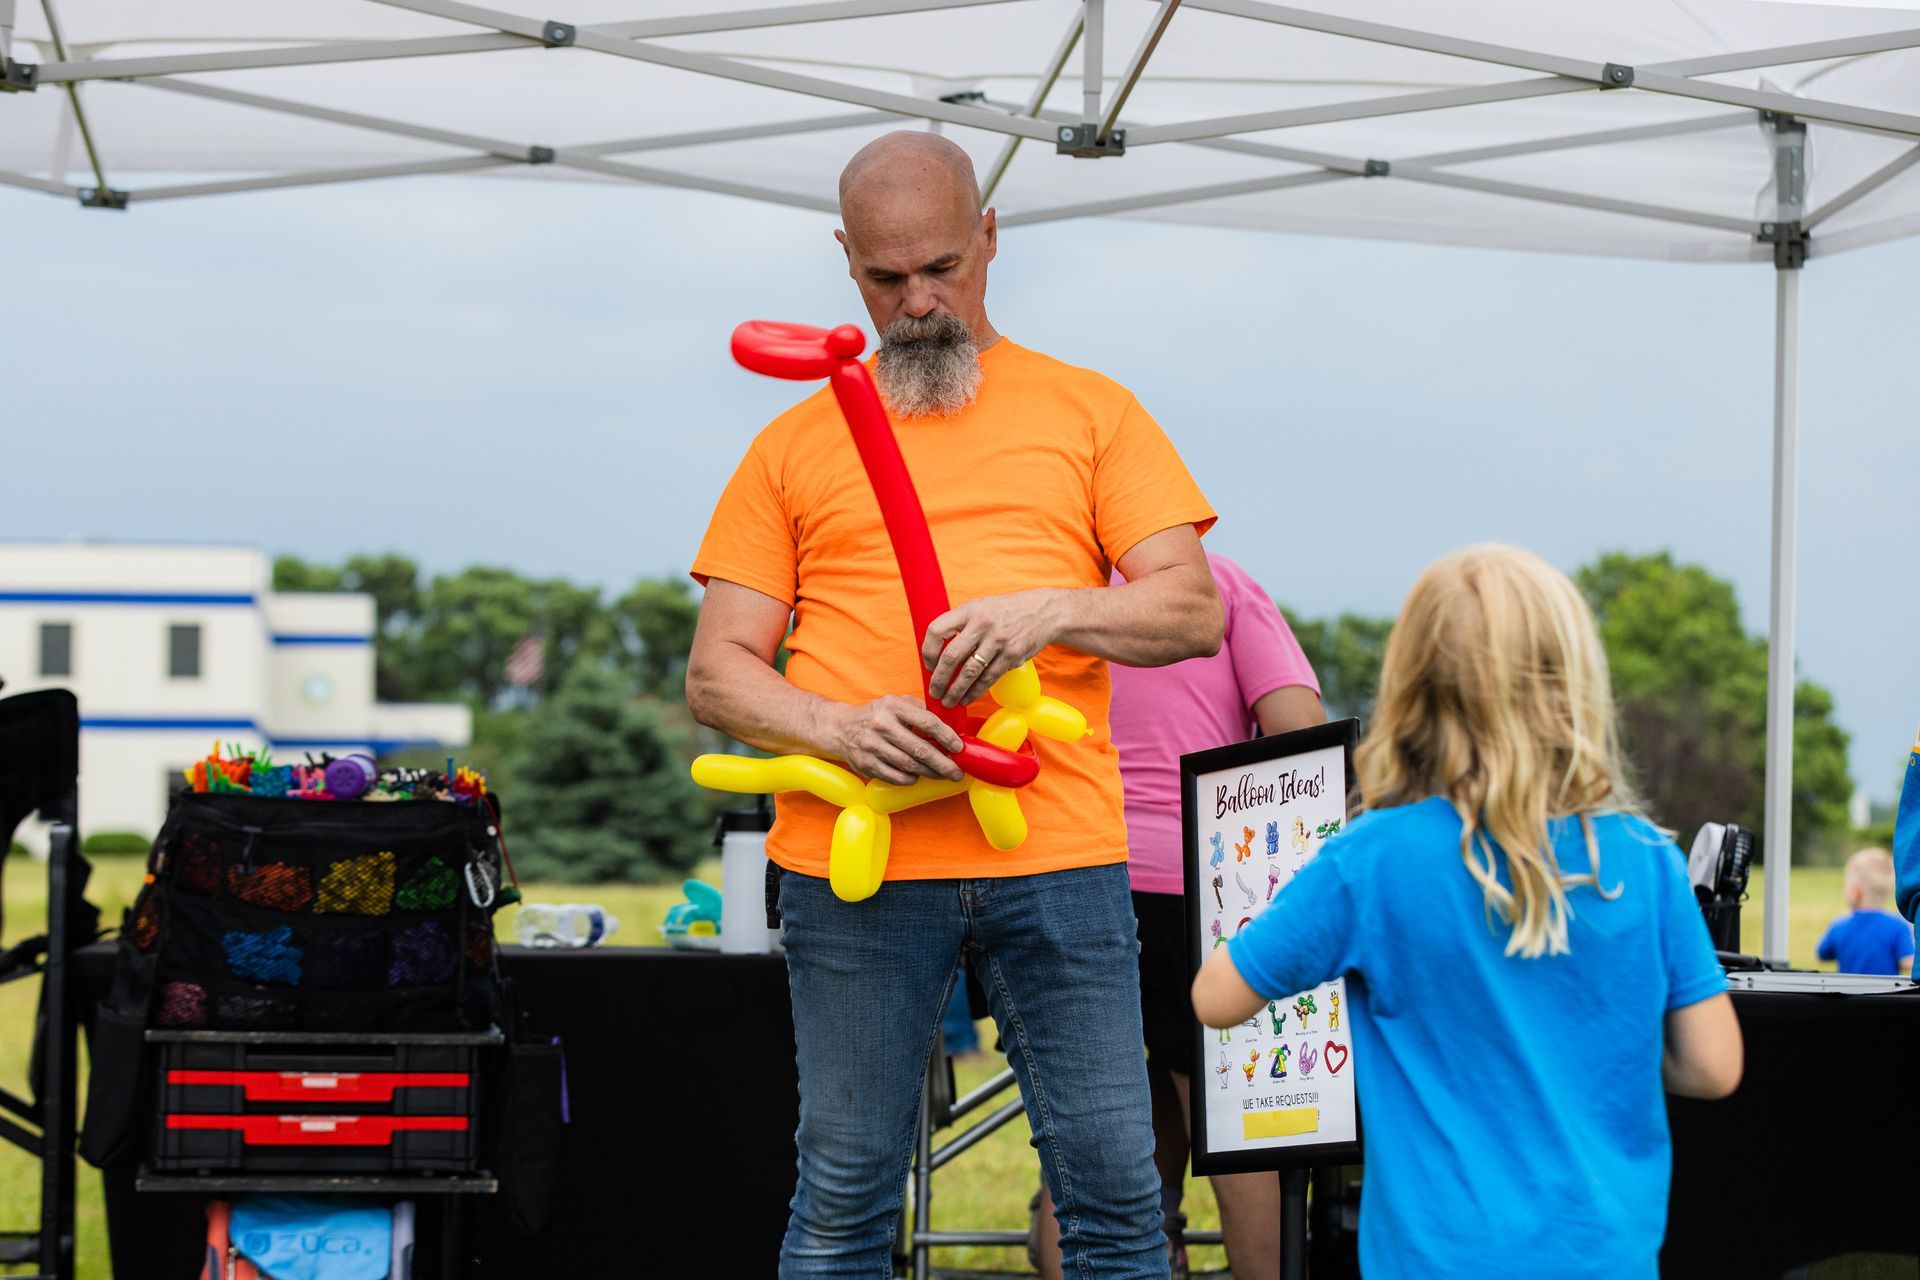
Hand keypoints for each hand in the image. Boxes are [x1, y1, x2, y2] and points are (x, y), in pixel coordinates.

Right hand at [827, 695, 965, 785]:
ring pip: (909, 765)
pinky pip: (896, 777)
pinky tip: (918, 776)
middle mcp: (882, 725)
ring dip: (930, 773)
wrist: (841, 728)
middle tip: (957, 772)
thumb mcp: (897, 704)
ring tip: (943, 775)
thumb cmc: (878, 716)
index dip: (946, 736)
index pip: (927, 722)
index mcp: (894, 707)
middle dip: (943, 763)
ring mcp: (872, 746)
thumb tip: (952, 726)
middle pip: (920, 748)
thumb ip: (922, 710)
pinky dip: (910, 779)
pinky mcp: (866, 764)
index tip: (959, 747)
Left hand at [921, 589, 1062, 708]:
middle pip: (951, 656)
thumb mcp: (981, 607)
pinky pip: (988, 678)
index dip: (927, 651)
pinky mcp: (1012, 655)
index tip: (928, 665)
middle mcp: (982, 624)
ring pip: (969, 672)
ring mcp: (998, 640)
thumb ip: (960, 624)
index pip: (937, 630)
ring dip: (955, 691)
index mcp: (969, 610)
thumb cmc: (1007, 611)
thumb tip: (937, 651)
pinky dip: (975, 692)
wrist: (1044, 612)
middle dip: (939, 679)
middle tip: (934, 692)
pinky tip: (967, 698)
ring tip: (949, 701)